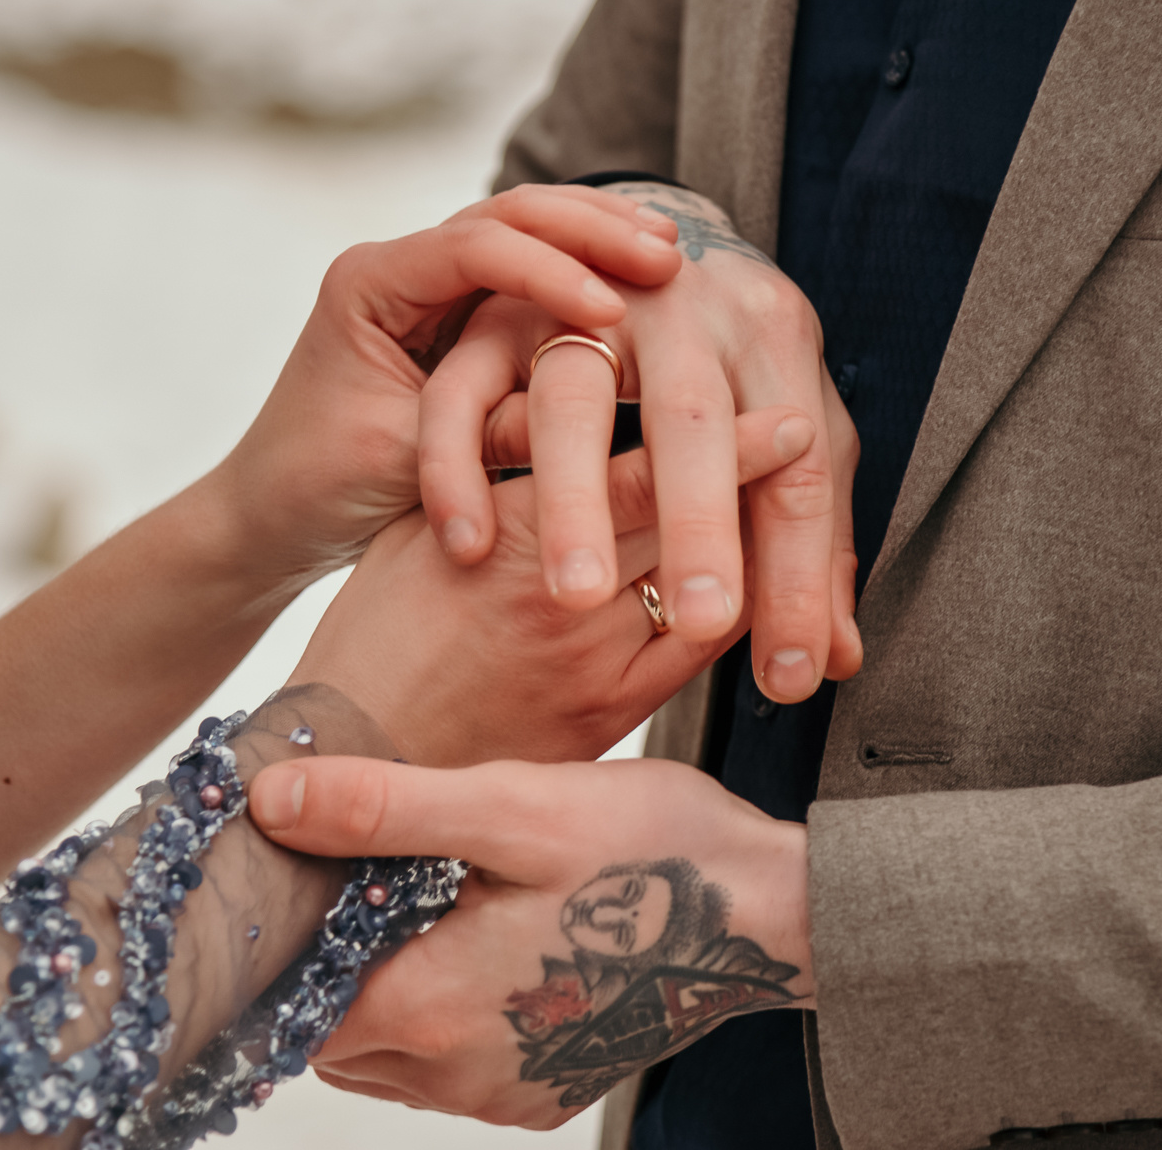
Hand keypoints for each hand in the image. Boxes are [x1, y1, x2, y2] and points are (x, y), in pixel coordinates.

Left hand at [214, 184, 680, 601]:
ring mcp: (428, 285)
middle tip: (668, 252)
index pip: (474, 249)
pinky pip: (528, 274)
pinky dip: (584, 270)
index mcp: (367, 282)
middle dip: (589, 230)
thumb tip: (596, 408)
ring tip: (669, 248)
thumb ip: (490, 428)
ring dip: (596, 236)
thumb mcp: (406, 462)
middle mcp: (398, 267)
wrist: (269, 517)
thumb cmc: (318, 492)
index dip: (550, 274)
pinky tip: (644, 279)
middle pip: (507, 215)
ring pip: (525, 230)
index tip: (616, 312)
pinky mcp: (456, 315)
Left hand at [249, 753, 811, 1126]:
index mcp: (428, 1010)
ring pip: (389, 1058)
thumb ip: (383, 808)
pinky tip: (489, 944)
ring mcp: (504, 1094)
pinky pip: (453, 1071)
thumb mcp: (510, 808)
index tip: (313, 871)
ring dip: (392, 992)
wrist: (772, 913)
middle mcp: (455, 1076)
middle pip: (334, 1031)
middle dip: (338, 963)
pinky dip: (448, 1018)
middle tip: (380, 875)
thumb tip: (273, 798)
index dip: (289, 936)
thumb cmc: (652, 856)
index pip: (293, 1001)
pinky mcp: (544, 1093)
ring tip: (437, 904)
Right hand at [293, 408, 815, 765]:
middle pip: (687, 531)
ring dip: (749, 552)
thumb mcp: (421, 531)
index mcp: (513, 532)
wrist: (355, 752)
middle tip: (807, 438)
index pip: (640, 473)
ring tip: (795, 512)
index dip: (720, 443)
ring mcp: (593, 664)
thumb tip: (554, 409)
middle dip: (752, 483)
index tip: (779, 411)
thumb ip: (492, 469)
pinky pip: (687, 661)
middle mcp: (563, 596)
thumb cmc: (378, 629)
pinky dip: (722, 616)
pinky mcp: (604, 718)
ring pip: (701, 596)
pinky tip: (746, 585)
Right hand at [417, 182, 860, 705]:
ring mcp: (581, 305)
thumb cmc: (720, 366)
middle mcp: (683, 306)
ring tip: (577, 598)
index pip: (798, 469)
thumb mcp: (787, 430)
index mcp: (771, 331)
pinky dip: (458, 463)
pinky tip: (471, 544)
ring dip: (575, 502)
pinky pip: (464, 397)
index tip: (790, 673)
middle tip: (703, 620)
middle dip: (700, 527)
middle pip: (692, 421)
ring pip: (573, 407)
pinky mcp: (496, 317)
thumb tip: (841, 658)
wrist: (635, 238)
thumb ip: (806, 539)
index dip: (798, 574)